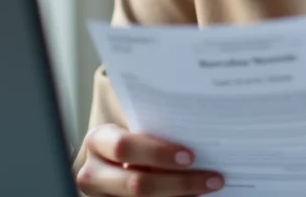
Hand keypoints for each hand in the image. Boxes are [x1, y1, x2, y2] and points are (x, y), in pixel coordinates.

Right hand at [75, 123, 223, 195]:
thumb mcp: (135, 119)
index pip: (124, 147)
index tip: (191, 156)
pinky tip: (193, 196)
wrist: (111, 152)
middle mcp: (92, 172)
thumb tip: (197, 117)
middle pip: (136, 184)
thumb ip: (153, 118)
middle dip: (179, 183)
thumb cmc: (134, 127)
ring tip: (210, 186)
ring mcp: (100, 195)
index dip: (157, 153)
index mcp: (98, 139)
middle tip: (213, 178)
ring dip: (180, 195)